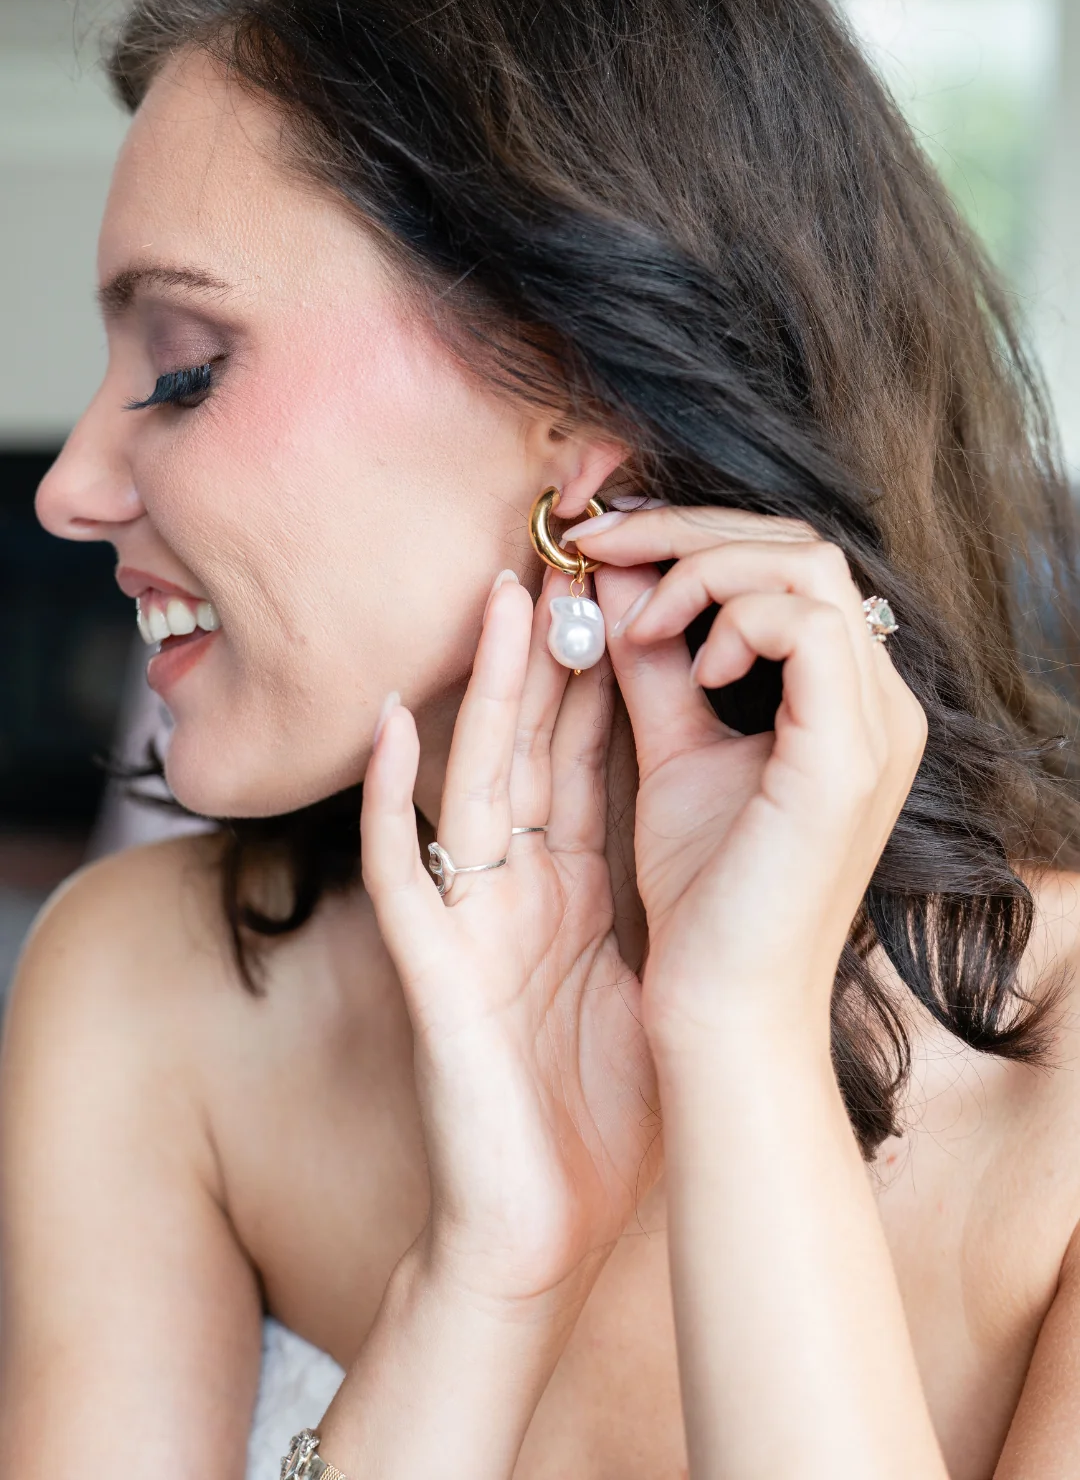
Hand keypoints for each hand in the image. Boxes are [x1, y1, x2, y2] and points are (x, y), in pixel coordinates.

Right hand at [360, 570, 658, 1316]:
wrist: (540, 1230)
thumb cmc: (594, 1114)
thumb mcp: (637, 973)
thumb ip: (645, 888)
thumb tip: (704, 815)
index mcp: (569, 889)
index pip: (587, 758)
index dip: (603, 675)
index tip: (628, 593)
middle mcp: (514, 887)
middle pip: (531, 746)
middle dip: (551, 651)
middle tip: (571, 551)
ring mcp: (466, 921)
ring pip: (471, 781)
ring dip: (485, 689)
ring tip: (504, 597)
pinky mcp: (430, 971)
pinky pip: (403, 871)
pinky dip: (393, 798)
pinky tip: (398, 725)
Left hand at [564, 507, 927, 1048]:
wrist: (724, 1007)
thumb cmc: (705, 893)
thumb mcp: (673, 747)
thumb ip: (655, 659)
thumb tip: (616, 571)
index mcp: (847, 700)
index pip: (790, 562)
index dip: (696, 533)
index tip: (607, 540)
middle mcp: (880, 704)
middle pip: (803, 545)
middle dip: (691, 529)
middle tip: (604, 542)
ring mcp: (875, 727)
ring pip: (809, 565)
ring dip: (706, 566)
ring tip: (647, 618)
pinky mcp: (848, 758)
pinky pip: (809, 625)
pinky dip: (737, 618)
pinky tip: (693, 661)